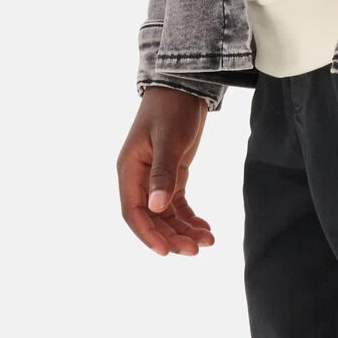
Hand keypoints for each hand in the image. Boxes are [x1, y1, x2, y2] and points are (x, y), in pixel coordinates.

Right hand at [117, 87, 215, 255]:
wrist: (184, 85)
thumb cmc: (171, 108)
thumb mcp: (168, 139)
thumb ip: (163, 172)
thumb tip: (157, 208)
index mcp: (129, 170)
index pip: (133, 212)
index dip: (147, 234)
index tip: (165, 251)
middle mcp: (139, 179)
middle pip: (151, 218)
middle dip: (172, 236)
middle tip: (196, 249)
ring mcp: (155, 178)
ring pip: (165, 214)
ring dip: (183, 230)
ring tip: (207, 240)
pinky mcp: (171, 174)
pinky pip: (177, 204)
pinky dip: (189, 217)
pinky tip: (204, 227)